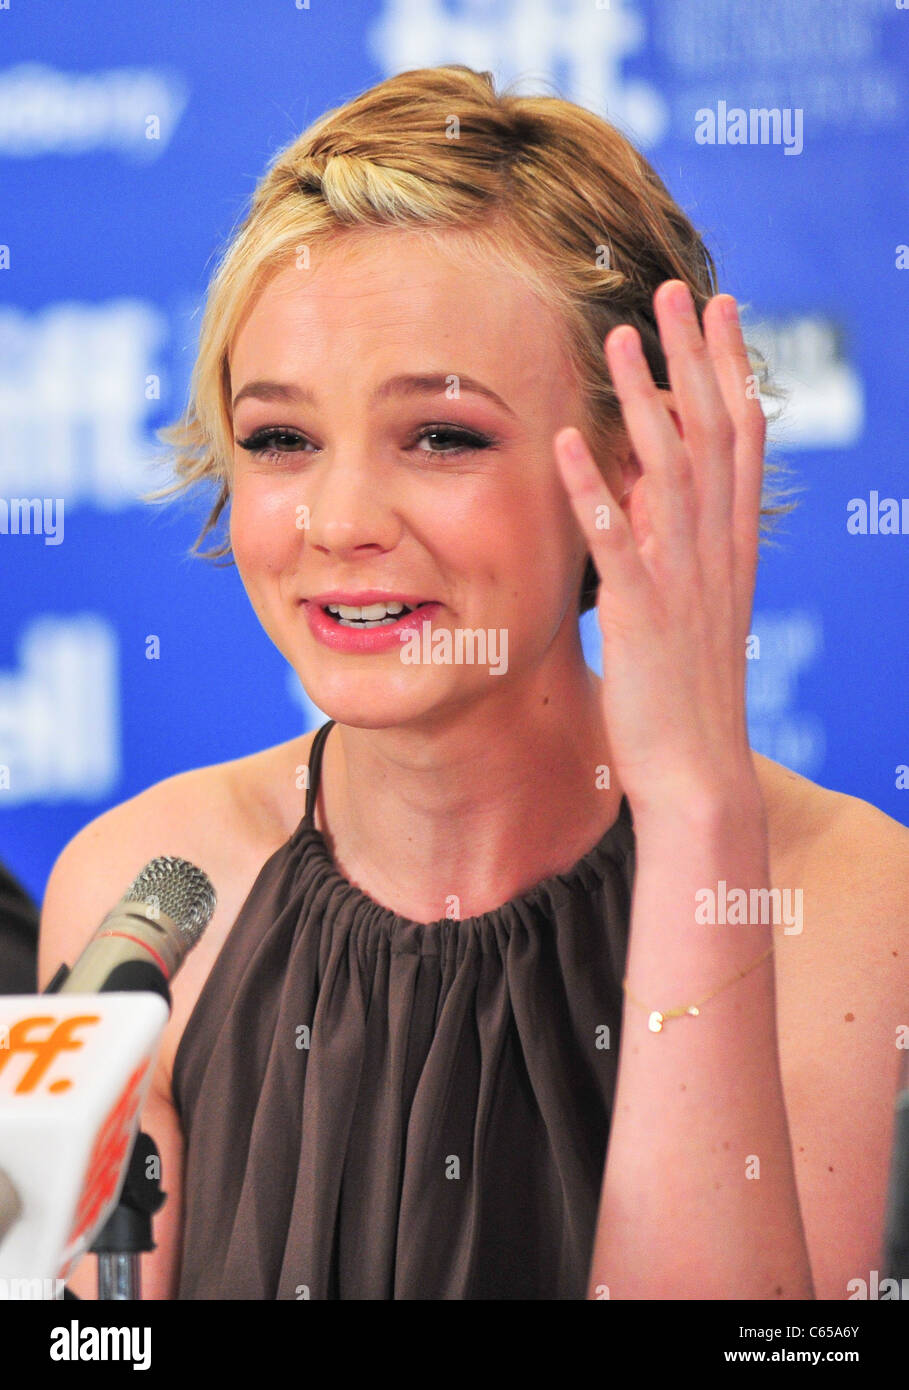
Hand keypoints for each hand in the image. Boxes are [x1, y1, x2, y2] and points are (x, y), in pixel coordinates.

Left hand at [554, 281, 765, 820]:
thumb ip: (675, 549)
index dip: (729, 370)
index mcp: (731, 548)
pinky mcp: (643, 614)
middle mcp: (717, 551)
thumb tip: (643, 497)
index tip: (718, 312)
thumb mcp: (691, 610)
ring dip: (645, 401)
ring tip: (621, 339)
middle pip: (713, 433)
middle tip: (675, 290)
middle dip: (694, 357)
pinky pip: (617, 540)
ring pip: (669, 469)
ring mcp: (683, 580)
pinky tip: (566, 442)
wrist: (698, 774)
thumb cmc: (685, 696)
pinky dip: (593, 489)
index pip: (741, 439)